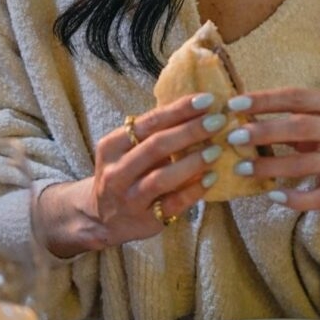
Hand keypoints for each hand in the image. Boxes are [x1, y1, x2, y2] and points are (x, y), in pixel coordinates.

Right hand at [36, 93, 225, 255]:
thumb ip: (154, 133)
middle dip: (190, 131)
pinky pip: (173, 203)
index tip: (207, 99)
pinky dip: (194, 190)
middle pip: (155, 146)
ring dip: (192, 162)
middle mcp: (116, 171)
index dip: (179, 110)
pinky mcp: (145, 220)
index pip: (149, 122)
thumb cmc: (125, 173)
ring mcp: (129, 198)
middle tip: (218, 120)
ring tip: (216, 150)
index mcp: (112, 146)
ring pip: (161, 177)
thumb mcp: (127, 150)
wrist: (102, 218)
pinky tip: (212, 178)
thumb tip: (198, 110)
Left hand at [225, 87, 319, 230]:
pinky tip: (273, 196)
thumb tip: (246, 115)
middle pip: (300, 128)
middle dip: (264, 132)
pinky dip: (296, 198)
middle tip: (233, 137)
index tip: (235, 103)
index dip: (266, 99)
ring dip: (271, 167)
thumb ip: (294, 114)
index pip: (297, 97)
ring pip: (305, 164)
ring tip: (241, 168)